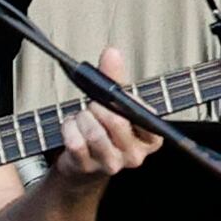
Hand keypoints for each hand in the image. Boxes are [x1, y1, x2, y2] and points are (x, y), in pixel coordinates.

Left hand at [59, 47, 161, 186]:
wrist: (82, 164)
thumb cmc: (104, 130)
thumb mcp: (115, 104)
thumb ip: (115, 78)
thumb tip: (111, 52)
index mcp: (152, 138)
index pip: (144, 115)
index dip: (125, 101)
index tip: (113, 95)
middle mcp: (136, 155)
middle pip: (116, 122)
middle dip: (98, 107)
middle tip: (92, 105)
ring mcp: (112, 165)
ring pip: (94, 133)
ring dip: (82, 118)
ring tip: (81, 117)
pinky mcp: (87, 168)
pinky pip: (75, 142)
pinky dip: (68, 128)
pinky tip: (70, 126)